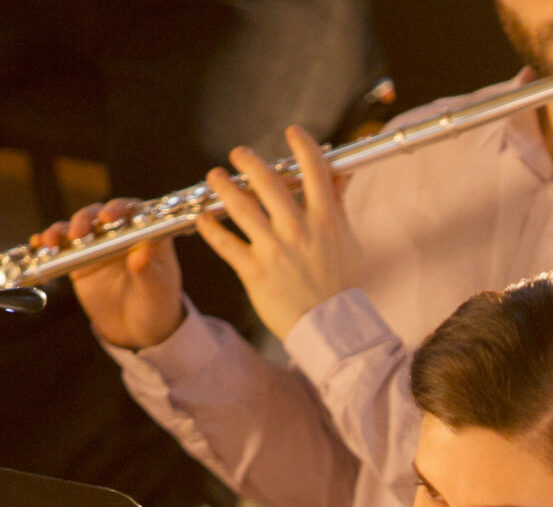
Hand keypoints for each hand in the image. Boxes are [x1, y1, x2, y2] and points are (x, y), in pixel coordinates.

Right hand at [36, 199, 187, 350]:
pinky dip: (48, 242)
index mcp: (145, 233)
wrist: (136, 328)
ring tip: (52, 241)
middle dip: (85, 219)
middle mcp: (119, 232)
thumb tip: (142, 252)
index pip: (132, 210)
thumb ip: (148, 270)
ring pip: (77, 227)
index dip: (119, 209)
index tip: (108, 217)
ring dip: (62, 230)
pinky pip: (62, 247)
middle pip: (99, 215)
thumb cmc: (155, 304)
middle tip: (77, 232)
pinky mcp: (78, 259)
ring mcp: (97, 244)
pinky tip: (39, 243)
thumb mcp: (156, 290)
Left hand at [194, 127, 360, 342]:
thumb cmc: (344, 286)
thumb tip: (340, 176)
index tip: (292, 132)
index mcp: (324, 220)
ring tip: (214, 176)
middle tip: (238, 153)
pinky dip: (211, 228)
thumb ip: (339, 206)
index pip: (314, 169)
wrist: (333, 328)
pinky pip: (226, 244)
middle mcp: (297, 230)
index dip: (302, 145)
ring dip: (223, 187)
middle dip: (250, 161)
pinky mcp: (255, 272)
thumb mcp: (349, 242)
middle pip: (268, 182)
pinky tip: (203, 217)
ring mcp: (274, 250)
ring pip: (241, 208)